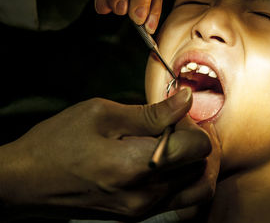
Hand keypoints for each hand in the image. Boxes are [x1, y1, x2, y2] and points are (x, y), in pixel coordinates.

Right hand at [0, 88, 212, 219]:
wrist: (26, 183)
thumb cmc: (58, 143)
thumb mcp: (102, 114)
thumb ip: (152, 112)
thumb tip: (186, 99)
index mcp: (136, 165)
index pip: (198, 147)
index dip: (193, 125)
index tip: (177, 116)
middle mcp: (146, 195)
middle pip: (201, 166)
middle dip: (196, 141)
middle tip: (176, 126)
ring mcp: (143, 211)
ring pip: (198, 188)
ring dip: (195, 163)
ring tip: (176, 146)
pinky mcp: (138, 217)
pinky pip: (182, 202)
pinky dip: (185, 181)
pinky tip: (167, 164)